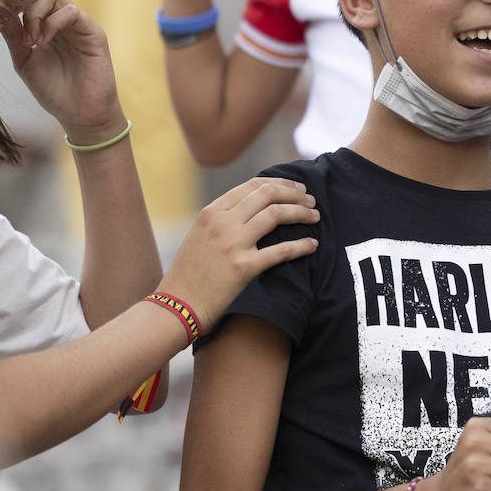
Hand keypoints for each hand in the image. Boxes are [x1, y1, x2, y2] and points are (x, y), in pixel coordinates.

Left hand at [2, 0, 122, 139]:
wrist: (80, 114)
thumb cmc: (54, 91)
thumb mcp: (24, 60)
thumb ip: (13, 36)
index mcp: (47, 26)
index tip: (2, 14)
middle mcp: (63, 22)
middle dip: (24, 4)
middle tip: (18, 30)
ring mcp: (79, 26)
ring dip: (36, 13)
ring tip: (31, 39)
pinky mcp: (93, 33)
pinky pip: (72, 12)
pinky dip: (53, 22)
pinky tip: (43, 42)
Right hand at [156, 178, 319, 333]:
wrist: (175, 306)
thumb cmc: (189, 275)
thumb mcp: (200, 237)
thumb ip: (223, 220)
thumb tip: (254, 209)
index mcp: (211, 212)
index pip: (252, 186)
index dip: (280, 184)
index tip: (297, 188)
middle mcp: (221, 223)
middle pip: (268, 194)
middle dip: (295, 195)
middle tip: (311, 200)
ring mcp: (233, 243)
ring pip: (276, 215)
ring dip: (301, 213)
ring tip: (315, 216)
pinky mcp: (244, 267)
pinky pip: (281, 251)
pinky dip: (302, 245)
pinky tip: (313, 245)